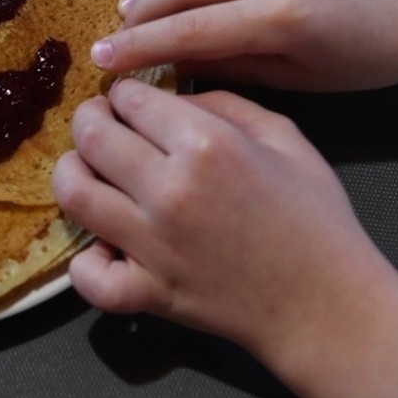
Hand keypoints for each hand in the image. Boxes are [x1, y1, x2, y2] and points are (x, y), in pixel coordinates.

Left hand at [52, 79, 397, 397]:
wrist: (326, 304)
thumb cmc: (312, 217)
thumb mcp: (282, 136)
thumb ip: (221, 103)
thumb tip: (166, 95)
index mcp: (206, 145)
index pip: (129, 99)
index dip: (123, 94)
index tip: (126, 101)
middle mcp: (169, 190)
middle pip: (90, 136)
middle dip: (87, 119)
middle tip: (97, 123)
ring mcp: (151, 245)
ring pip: (73, 194)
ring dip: (71, 174)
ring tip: (86, 171)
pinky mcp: (146, 292)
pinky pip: (87, 276)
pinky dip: (86, 262)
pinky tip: (104, 246)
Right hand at [91, 0, 397, 90]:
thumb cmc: (368, 53)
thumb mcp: (298, 76)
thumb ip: (228, 62)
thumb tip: (167, 57)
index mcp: (287, 15)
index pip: (190, 31)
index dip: (138, 47)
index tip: (102, 60)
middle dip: (139, 12)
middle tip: (115, 31)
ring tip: (139, 2)